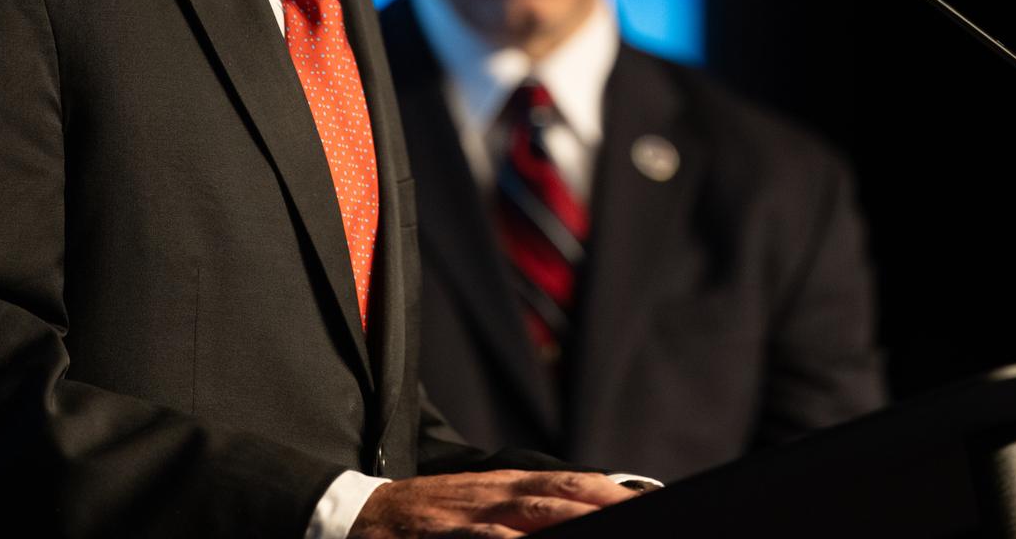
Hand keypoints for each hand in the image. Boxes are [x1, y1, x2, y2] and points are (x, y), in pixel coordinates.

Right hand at [352, 469, 638, 536]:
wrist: (364, 514)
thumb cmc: (431, 517)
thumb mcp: (481, 503)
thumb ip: (526, 508)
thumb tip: (574, 514)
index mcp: (509, 484)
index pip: (572, 483)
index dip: (611, 492)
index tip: (650, 501)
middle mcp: (496, 494)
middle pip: (562, 494)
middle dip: (605, 504)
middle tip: (644, 511)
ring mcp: (471, 516)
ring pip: (531, 515)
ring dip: (570, 519)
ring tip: (607, 526)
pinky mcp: (446, 537)